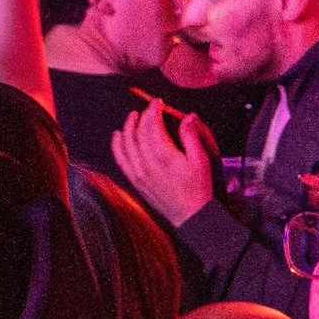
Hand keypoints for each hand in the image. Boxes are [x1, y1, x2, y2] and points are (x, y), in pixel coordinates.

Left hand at [112, 99, 220, 227]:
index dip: (153, 110)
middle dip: (142, 116)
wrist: (191, 215)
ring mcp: (138, 173)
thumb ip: (191, 136)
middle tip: (148, 108)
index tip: (157, 103)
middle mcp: (146, 163)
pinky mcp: (135, 181)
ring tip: (132, 117)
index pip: (152, 125)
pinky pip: (120, 159)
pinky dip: (117, 145)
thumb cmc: (198, 187)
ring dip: (127, 127)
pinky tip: (118, 136)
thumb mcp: (201, 159)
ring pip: (126, 144)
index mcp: (163, 155)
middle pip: (138, 132)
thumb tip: (187, 117)